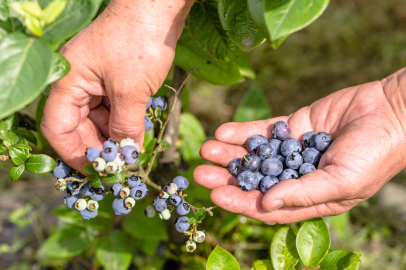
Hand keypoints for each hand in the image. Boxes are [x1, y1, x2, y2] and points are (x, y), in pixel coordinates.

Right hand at [41, 0, 191, 170]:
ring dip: (111, 137)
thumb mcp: (131, 91)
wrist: (158, 8)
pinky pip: (111, 107)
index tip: (94, 172)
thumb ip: (125, 126)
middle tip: (117, 166)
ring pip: (96, 118)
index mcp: (68, 83)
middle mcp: (77, 82)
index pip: (57, 128)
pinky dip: (121, 122)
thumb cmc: (139, 42)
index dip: (73, 154)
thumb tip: (124, 155)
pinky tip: (134, 135)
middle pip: (77, 126)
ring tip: (129, 153)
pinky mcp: (114, 78)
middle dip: (97, 147)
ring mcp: (96, 80)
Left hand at [194, 68, 405, 223]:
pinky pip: (265, 130)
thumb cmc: (374, 154)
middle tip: (200, 173)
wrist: (391, 112)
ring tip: (206, 149)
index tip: (216, 195)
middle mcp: (297, 176)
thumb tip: (265, 205)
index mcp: (309, 198)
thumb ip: (304, 194)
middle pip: (254, 181)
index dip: (240, 202)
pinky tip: (223, 131)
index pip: (267, 206)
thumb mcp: (342, 182)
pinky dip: (244, 131)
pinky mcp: (294, 127)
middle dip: (227, 177)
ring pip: (255, 155)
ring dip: (230, 153)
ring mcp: (293, 151)